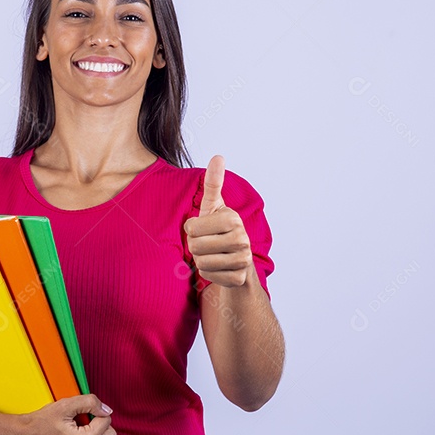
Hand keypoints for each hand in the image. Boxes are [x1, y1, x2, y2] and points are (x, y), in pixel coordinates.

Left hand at [183, 155, 253, 288]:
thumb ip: (213, 183)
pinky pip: (210, 276)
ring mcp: (243, 259)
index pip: (191, 227)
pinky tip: (219, 267)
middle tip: (207, 243)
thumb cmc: (218, 229)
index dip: (192, 229)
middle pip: (195, 246)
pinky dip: (210, 274)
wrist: (236, 260)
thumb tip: (218, 156)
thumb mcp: (213, 206)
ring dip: (201, 261)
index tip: (204, 228)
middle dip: (195, 247)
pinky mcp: (239, 278)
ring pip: (201, 263)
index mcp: (232, 218)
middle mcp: (241, 238)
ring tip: (213, 254)